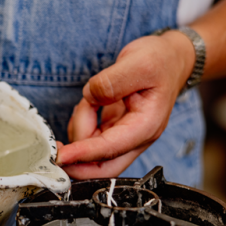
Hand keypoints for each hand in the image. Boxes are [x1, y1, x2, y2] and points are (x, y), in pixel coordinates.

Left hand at [56, 30, 195, 178]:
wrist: (169, 58)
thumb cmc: (159, 61)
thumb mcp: (138, 63)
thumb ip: (111, 82)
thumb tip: (91, 97)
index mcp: (146, 126)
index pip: (110, 149)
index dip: (83, 154)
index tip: (61, 156)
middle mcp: (136, 137)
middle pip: (103, 168)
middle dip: (77, 162)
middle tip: (57, 150)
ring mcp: (124, 136)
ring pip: (92, 150)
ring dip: (80, 128)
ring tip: (90, 100)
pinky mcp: (115, 130)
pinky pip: (90, 138)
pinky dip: (82, 124)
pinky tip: (89, 106)